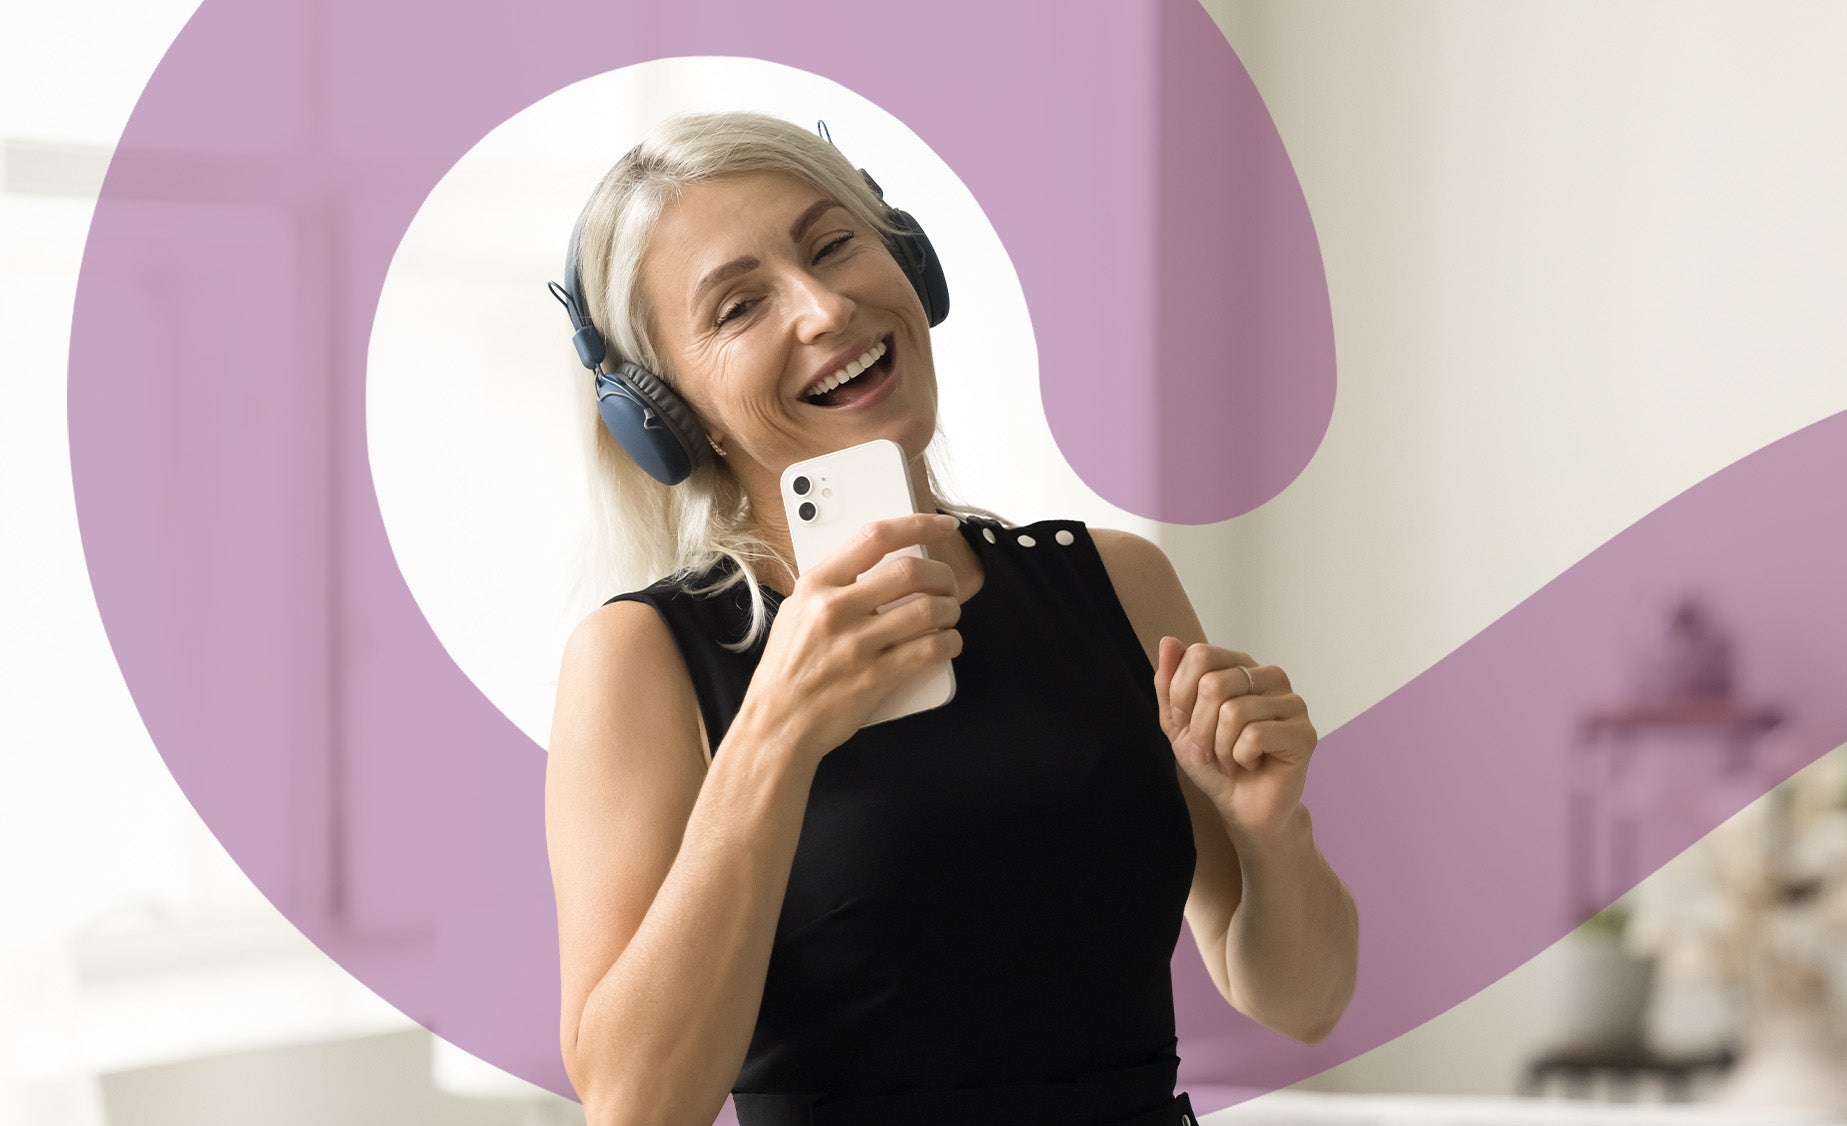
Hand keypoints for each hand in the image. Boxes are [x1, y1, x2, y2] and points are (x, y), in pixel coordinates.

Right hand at [739, 512, 963, 760]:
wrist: (776, 723)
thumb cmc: (787, 669)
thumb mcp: (796, 612)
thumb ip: (833, 586)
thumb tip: (881, 565)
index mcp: (816, 585)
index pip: (875, 537)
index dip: (918, 525)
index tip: (943, 526)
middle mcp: (835, 609)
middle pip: (911, 571)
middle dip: (943, 575)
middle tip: (949, 585)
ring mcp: (856, 644)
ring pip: (929, 610)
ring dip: (951, 610)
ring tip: (949, 616)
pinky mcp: (875, 677)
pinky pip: (930, 650)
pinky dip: (950, 643)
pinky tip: (948, 643)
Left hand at [1155, 637, 1318, 843]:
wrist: (1241, 806)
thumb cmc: (1214, 762)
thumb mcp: (1178, 723)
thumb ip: (1169, 684)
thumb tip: (1168, 641)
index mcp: (1241, 665)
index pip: (1199, 655)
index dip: (1181, 694)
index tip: (1185, 722)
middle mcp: (1270, 676)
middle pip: (1214, 684)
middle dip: (1198, 727)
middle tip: (1209, 748)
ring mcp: (1292, 703)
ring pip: (1233, 712)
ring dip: (1220, 747)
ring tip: (1231, 758)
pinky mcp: (1304, 733)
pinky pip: (1254, 736)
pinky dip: (1240, 757)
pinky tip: (1251, 763)